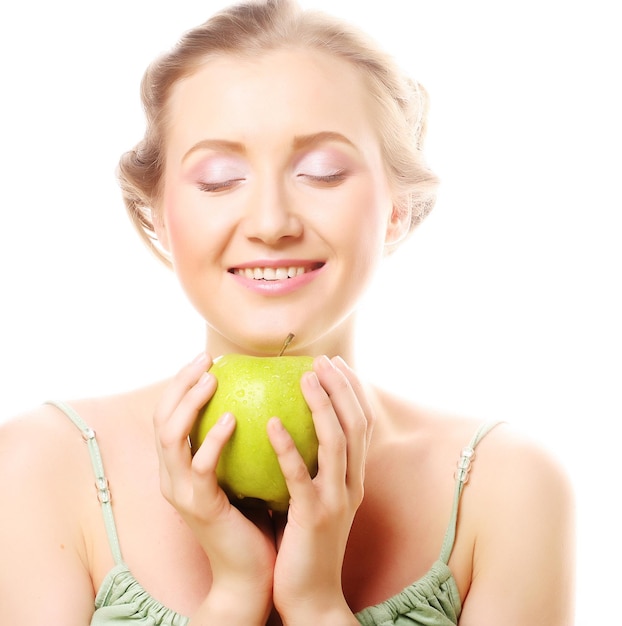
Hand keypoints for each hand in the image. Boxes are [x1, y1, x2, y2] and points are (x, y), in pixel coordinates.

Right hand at [153, 353, 274, 623]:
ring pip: (170, 437)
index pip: (169, 415)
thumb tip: (263, 398)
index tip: (207, 358)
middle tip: (205, 359)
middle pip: (160, 418)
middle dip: (179, 383)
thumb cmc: (252, 517)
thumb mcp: (242, 471)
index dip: (182, 383)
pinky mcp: (199, 508)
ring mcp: (181, 493)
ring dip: (188, 404)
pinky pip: (200, 467)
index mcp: (180, 467)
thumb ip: (240, 441)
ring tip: (212, 380)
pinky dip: (213, 440)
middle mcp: (171, 476)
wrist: (251, 573)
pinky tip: (232, 419)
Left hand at [268, 355, 372, 624]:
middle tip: (323, 360)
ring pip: (337, 442)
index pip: (360, 424)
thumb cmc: (307, 544)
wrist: (312, 597)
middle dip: (342, 388)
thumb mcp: (317, 501)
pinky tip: (272, 423)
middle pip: (355, 424)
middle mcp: (352, 484)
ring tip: (306, 378)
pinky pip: (300, 475)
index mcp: (353, 479)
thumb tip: (290, 429)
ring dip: (323, 405)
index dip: (352, 391)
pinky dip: (288, 446)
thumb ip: (313, 468)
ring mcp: (336, 500)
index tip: (335, 364)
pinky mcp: (313, 517)